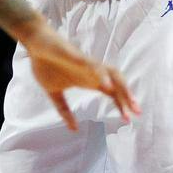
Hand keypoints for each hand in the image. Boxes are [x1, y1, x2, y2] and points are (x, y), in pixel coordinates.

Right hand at [18, 20, 138, 130]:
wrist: (36, 44)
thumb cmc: (47, 64)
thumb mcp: (54, 93)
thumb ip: (64, 110)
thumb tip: (73, 129)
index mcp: (89, 80)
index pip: (112, 93)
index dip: (121, 105)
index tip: (128, 119)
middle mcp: (92, 72)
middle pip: (117, 84)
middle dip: (128, 97)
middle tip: (136, 113)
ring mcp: (86, 64)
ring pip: (111, 73)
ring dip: (121, 86)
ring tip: (129, 101)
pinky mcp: (77, 56)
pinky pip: (93, 66)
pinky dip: (102, 75)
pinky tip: (107, 86)